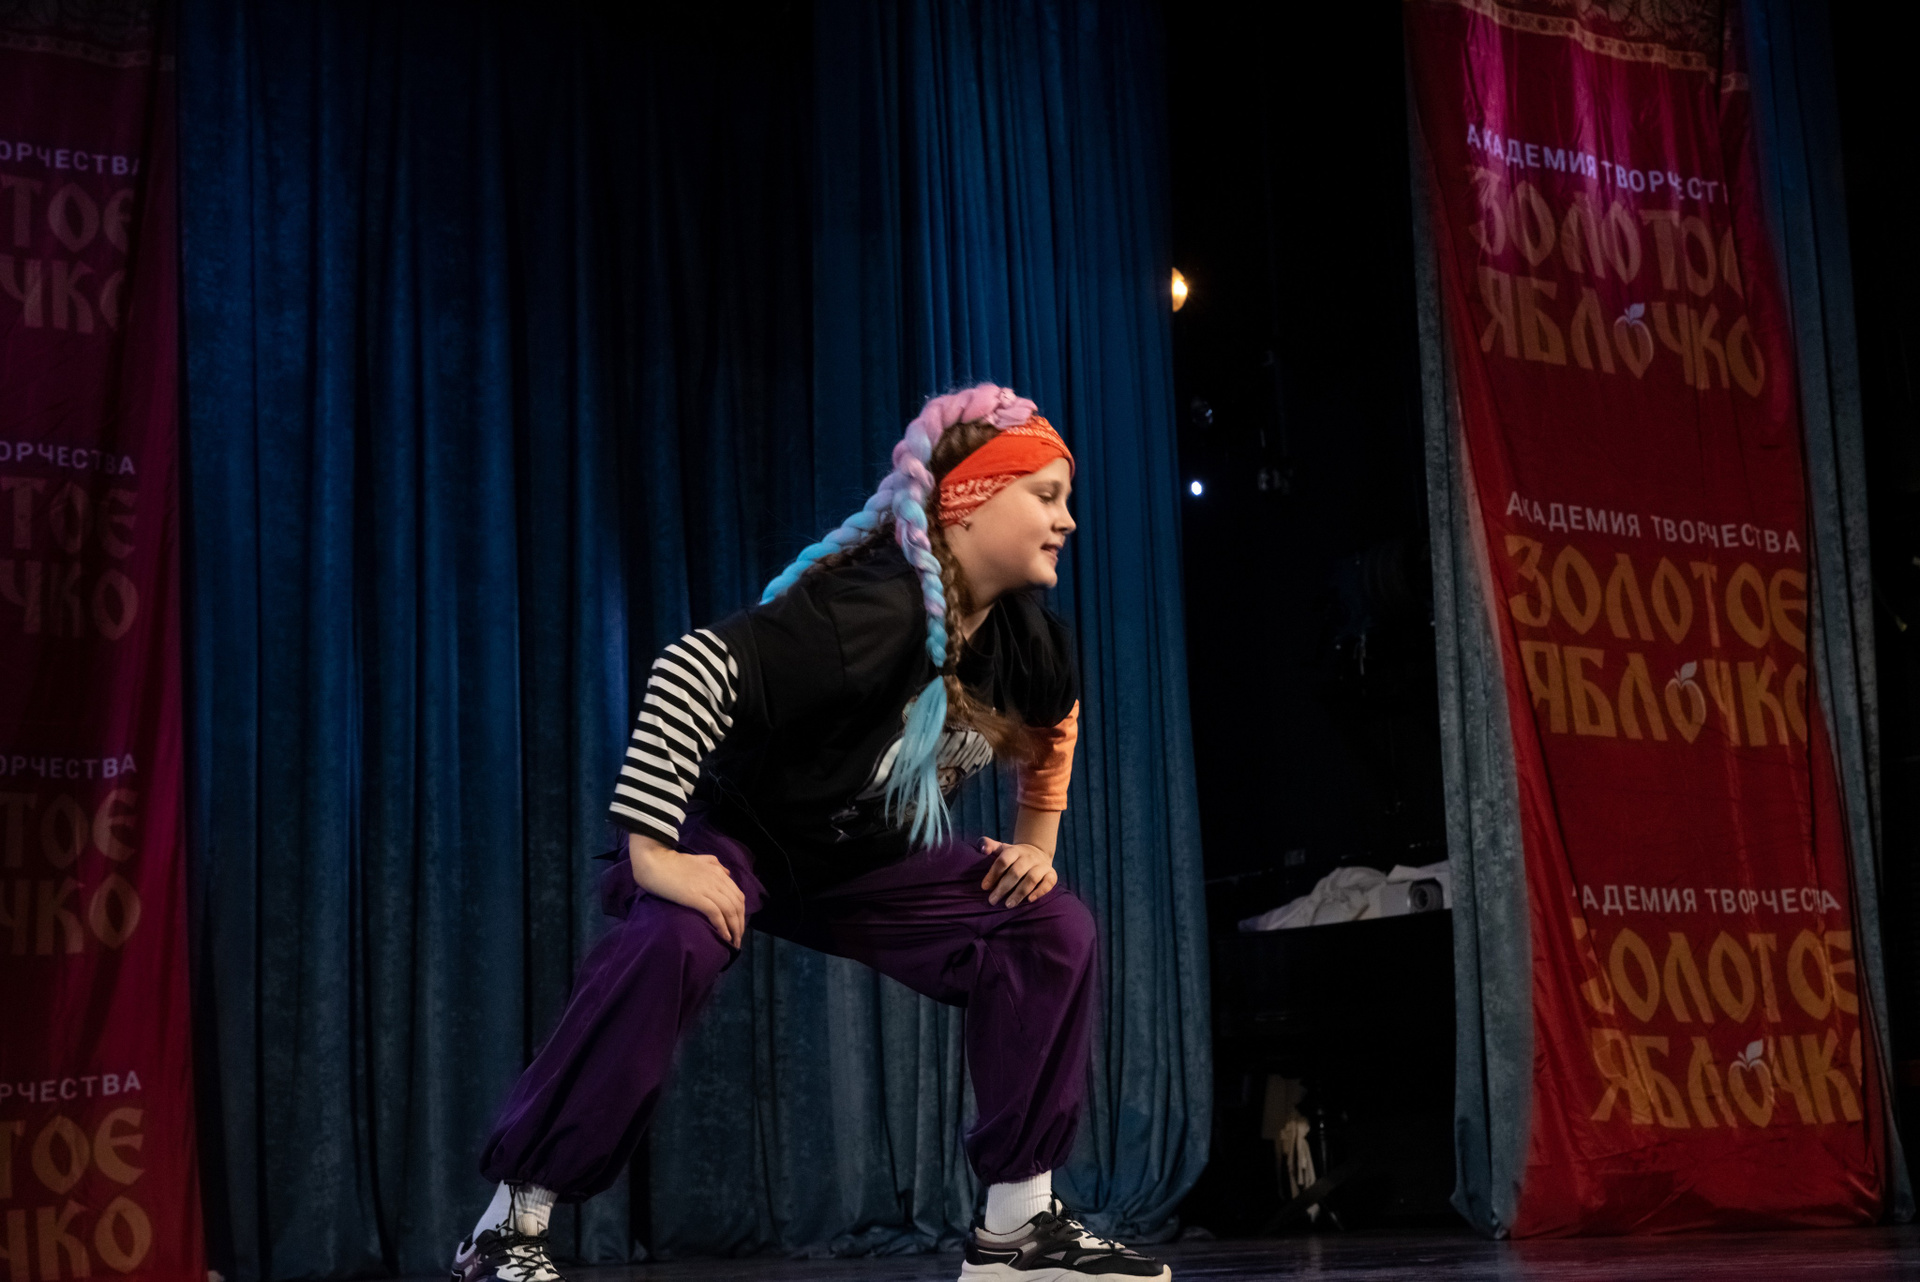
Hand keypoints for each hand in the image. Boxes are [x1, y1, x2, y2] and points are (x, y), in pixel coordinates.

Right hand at [629, 833, 746, 946]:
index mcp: (718, 872)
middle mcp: (717, 879)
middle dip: (740, 924)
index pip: (738, 895)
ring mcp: (707, 888)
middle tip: (737, 939)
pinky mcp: (695, 897)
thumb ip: (714, 864)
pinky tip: (724, 936)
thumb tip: (727, 873)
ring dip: (734, 929)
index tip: (738, 927)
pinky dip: (722, 927)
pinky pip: (715, 913)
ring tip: (733, 943)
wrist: (654, 861)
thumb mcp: (698, 859)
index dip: (741, 913)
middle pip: (737, 905)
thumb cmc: (672, 862)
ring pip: (729, 910)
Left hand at [979, 836, 1056, 906]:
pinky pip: (1048, 883)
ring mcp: (1041, 865)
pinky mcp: (1052, 874)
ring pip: (1031, 878)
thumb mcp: (1001, 848)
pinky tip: (1029, 900)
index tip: (984, 887)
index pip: (1003, 861)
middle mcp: (1029, 857)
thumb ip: (988, 844)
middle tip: (992, 901)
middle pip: (1016, 872)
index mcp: (1015, 850)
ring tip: (1008, 905)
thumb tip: (983, 849)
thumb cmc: (1013, 855)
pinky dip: (1040, 891)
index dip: (993, 874)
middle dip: (1003, 887)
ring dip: (1019, 892)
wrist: (1037, 852)